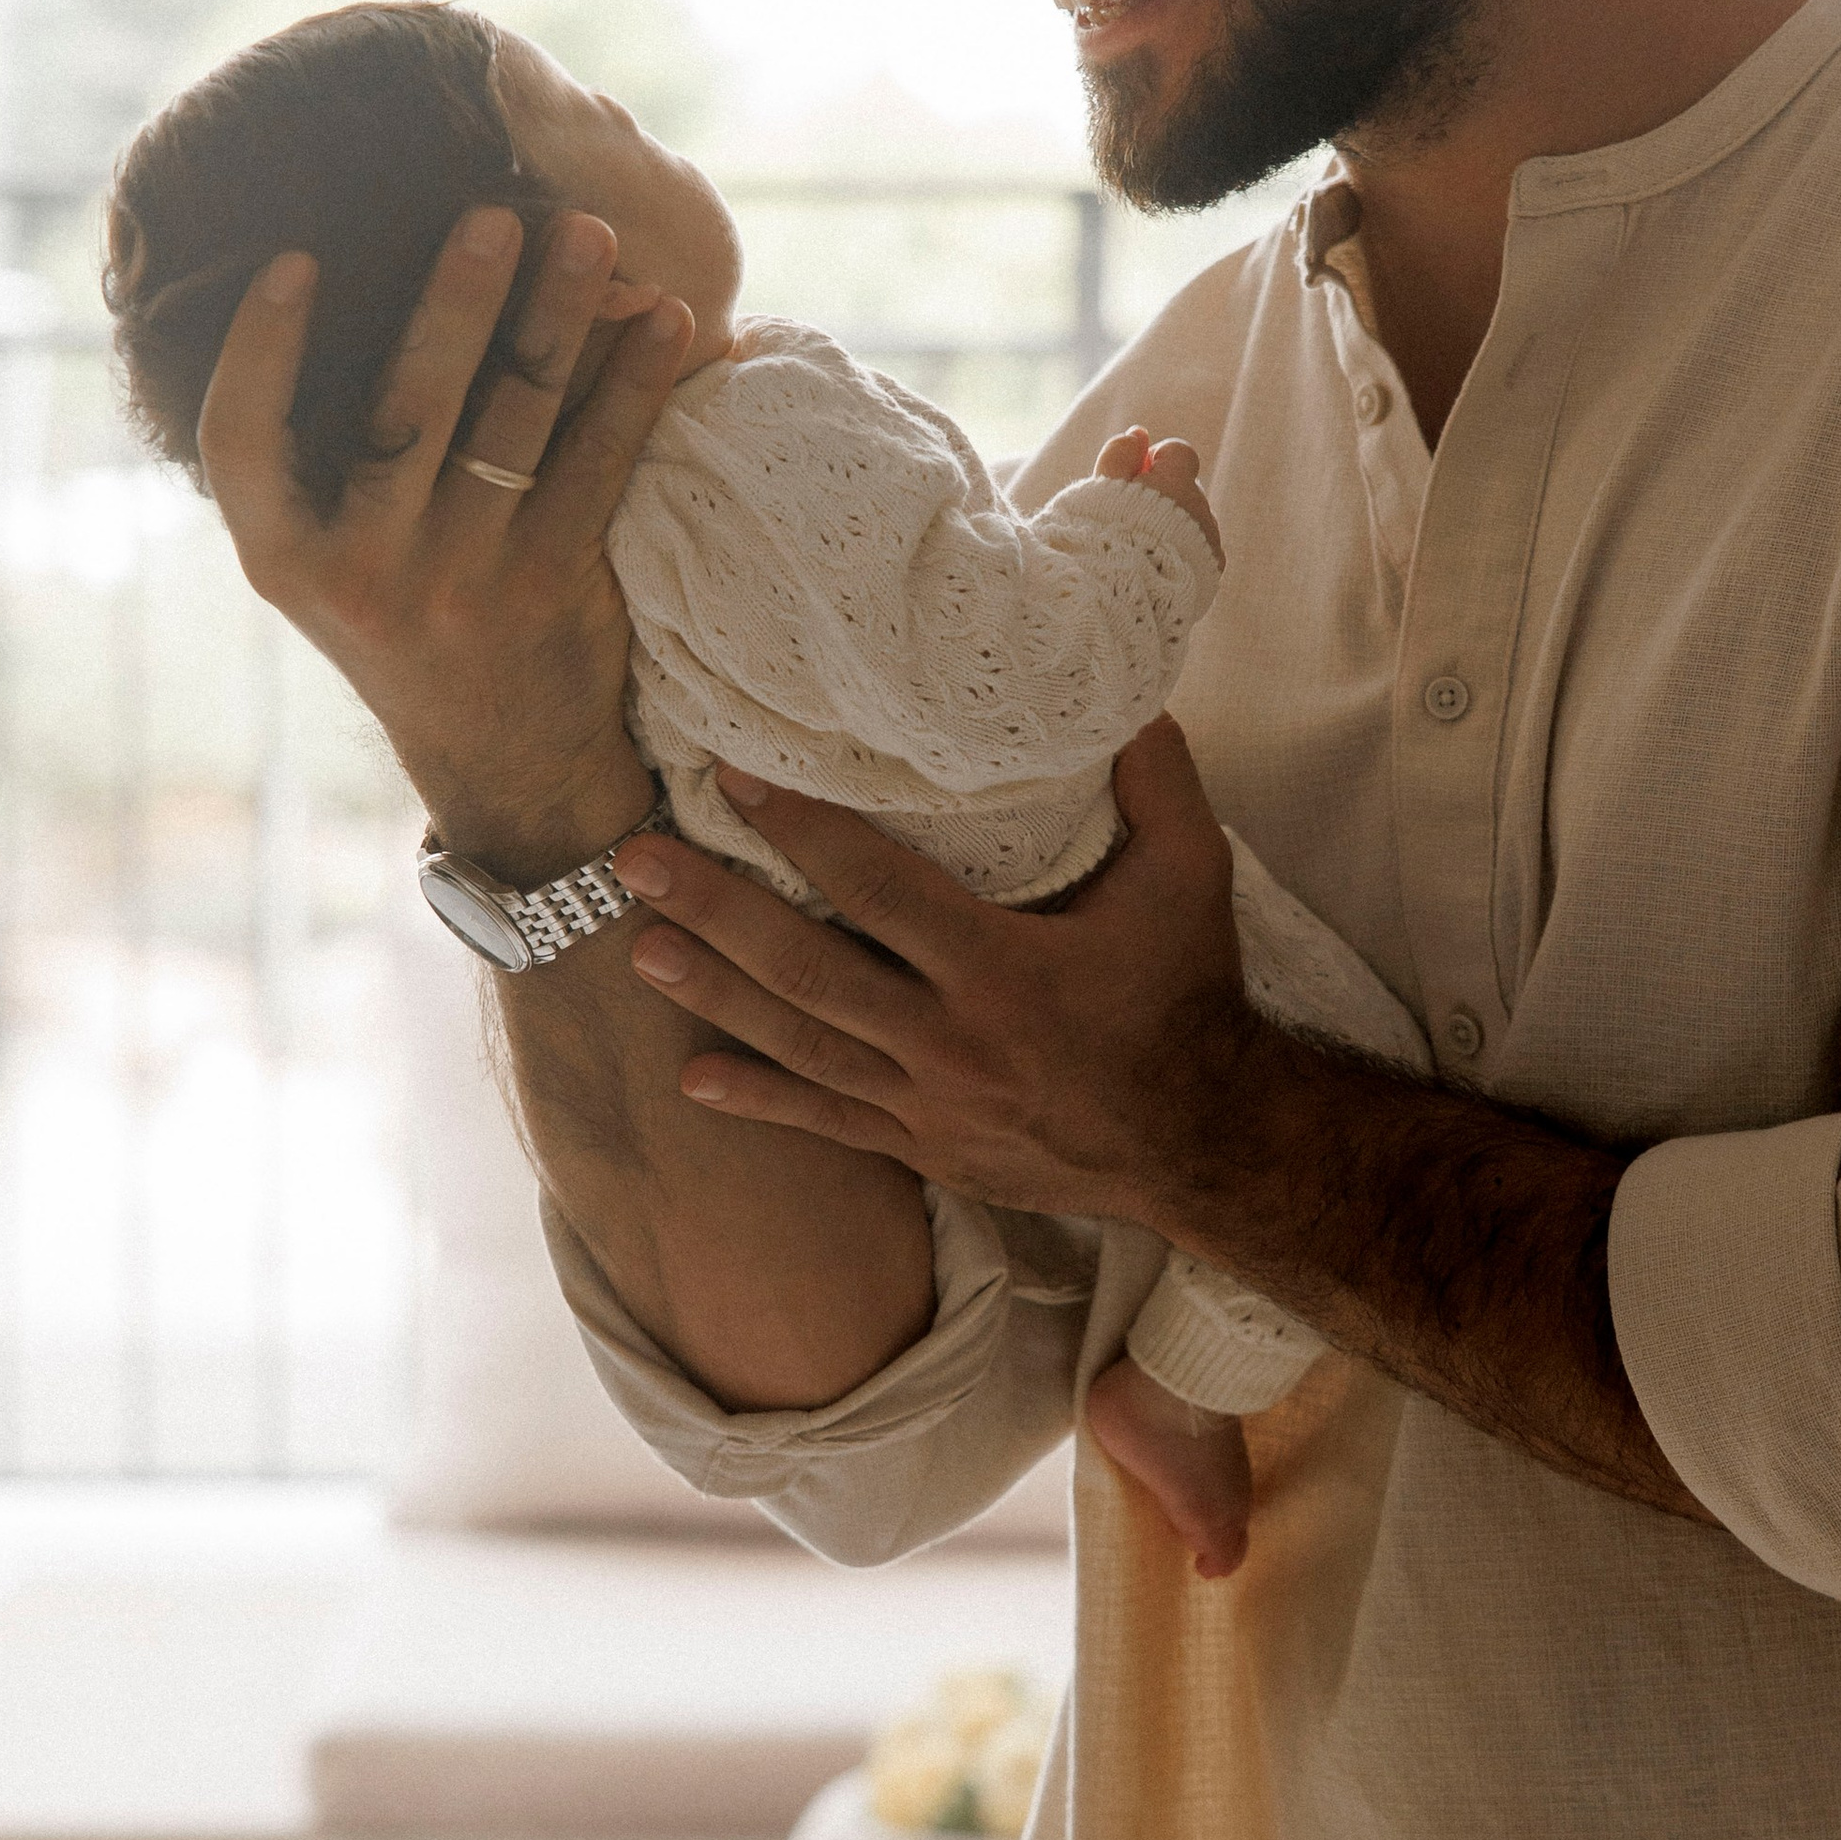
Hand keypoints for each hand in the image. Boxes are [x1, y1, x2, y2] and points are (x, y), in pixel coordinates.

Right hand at [198, 207, 694, 881]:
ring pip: (514, 426)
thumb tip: (335, 290)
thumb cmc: (407, 623)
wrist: (507, 764)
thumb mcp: (326, 567)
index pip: (241, 443)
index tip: (289, 258)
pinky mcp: (557, 589)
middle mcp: (369, 572)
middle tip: (491, 211)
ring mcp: (466, 582)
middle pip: (405, 411)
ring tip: (588, 235)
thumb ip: (317, 470)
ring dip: (556, 320)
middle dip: (453, 303)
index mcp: (285, 559)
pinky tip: (668, 323)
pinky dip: (633, 387)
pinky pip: (600, 467)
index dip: (258, 349)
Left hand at [613, 719, 1260, 1223]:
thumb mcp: (1192, 878)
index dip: (799, 831)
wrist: (1204, 1146)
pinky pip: (828, 1122)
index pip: (877, 890)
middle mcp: (950, 1041)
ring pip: (801, 1043)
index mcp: (1003, 969)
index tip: (730, 779)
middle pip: (807, 968)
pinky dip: (761, 1102)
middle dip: (716, 911)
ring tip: (643, 950)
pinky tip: (695, 1080)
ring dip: (715, 996)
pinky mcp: (926, 1147)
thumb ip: (1155, 783)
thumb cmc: (1189, 995)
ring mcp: (929, 1103)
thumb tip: (1120, 692)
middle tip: (636, 863)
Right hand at [1094, 423, 1222, 561]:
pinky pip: (1201, 551)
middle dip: (1162, 497)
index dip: (1155, 460)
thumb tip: (1138, 434)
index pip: (1178, 452)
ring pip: (1194, 521)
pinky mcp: (1212, 572)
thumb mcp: (1100, 488)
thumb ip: (1120, 454)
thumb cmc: (1102, 537)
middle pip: (1186, 488)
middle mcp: (1200, 509)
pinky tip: (1157, 567)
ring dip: (1174, 527)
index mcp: (1175, 482)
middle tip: (1128, 520)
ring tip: (1140, 549)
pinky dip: (1184, 553)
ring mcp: (1210, 541)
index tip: (1134, 478)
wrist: (1118, 596)